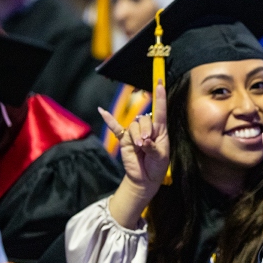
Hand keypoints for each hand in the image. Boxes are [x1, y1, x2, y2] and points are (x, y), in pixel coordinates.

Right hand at [99, 81, 168, 195]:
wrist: (145, 178)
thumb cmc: (157, 166)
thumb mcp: (160, 157)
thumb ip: (153, 147)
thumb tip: (143, 140)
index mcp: (160, 130)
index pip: (160, 110)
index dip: (160, 97)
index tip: (160, 83)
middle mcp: (147, 128)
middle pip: (144, 119)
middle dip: (145, 130)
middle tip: (146, 144)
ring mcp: (134, 133)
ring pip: (133, 126)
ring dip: (136, 136)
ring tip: (139, 148)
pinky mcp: (124, 140)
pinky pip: (116, 128)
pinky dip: (109, 120)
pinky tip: (101, 111)